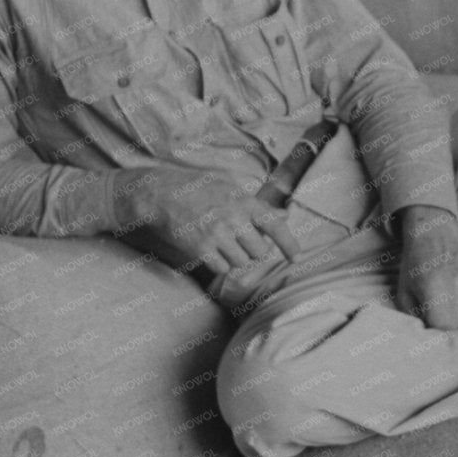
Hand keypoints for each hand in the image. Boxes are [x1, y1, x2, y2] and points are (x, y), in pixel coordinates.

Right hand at [113, 166, 299, 278]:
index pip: (275, 225)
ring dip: (237, 259)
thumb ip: (256, 204)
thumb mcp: (229, 187)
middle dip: (254, 251)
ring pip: (242, 262)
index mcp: (244, 201)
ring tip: (224, 245)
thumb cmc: (197, 189)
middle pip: (260, 251)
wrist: (161, 194)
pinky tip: (212, 252)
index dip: (289, 244)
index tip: (296, 257)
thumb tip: (282, 215)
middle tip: (242, 243)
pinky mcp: (200, 249)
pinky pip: (222, 269)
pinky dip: (220, 265)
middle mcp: (233, 218)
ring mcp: (216, 235)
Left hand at [394, 206, 457, 329]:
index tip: (429, 329)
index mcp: (437, 285)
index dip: (437, 332)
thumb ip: (416, 317)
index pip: (446, 325)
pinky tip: (454, 298)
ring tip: (446, 309)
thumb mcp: (404, 292)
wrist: (433, 232)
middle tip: (437, 321)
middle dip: (450, 327)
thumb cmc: (413, 265)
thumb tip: (428, 337)